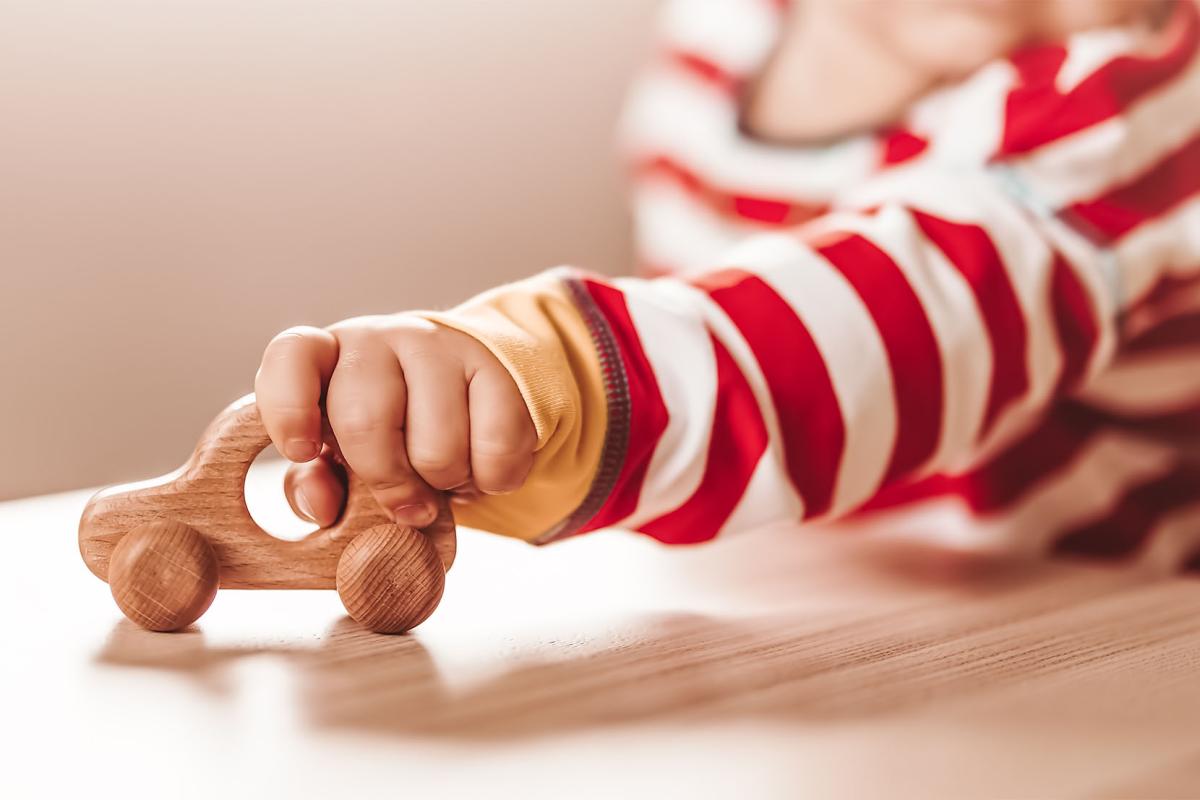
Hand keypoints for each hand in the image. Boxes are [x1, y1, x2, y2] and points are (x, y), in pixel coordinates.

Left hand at [254, 315, 535, 527]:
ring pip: (438, 447)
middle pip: (365, 422)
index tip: (303, 452)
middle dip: (386, 482)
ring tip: (445, 472)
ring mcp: (441, 347)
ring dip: (444, 482)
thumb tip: (320, 505)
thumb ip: (317, 483)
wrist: (475, 382)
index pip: (291, 358)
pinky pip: (496, 449)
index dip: (288, 410)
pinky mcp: (498, 368)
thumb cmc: (395, 427)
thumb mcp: (343, 454)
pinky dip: (490, 479)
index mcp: (328, 354)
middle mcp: (380, 339)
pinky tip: (482, 465)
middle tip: (405, 502)